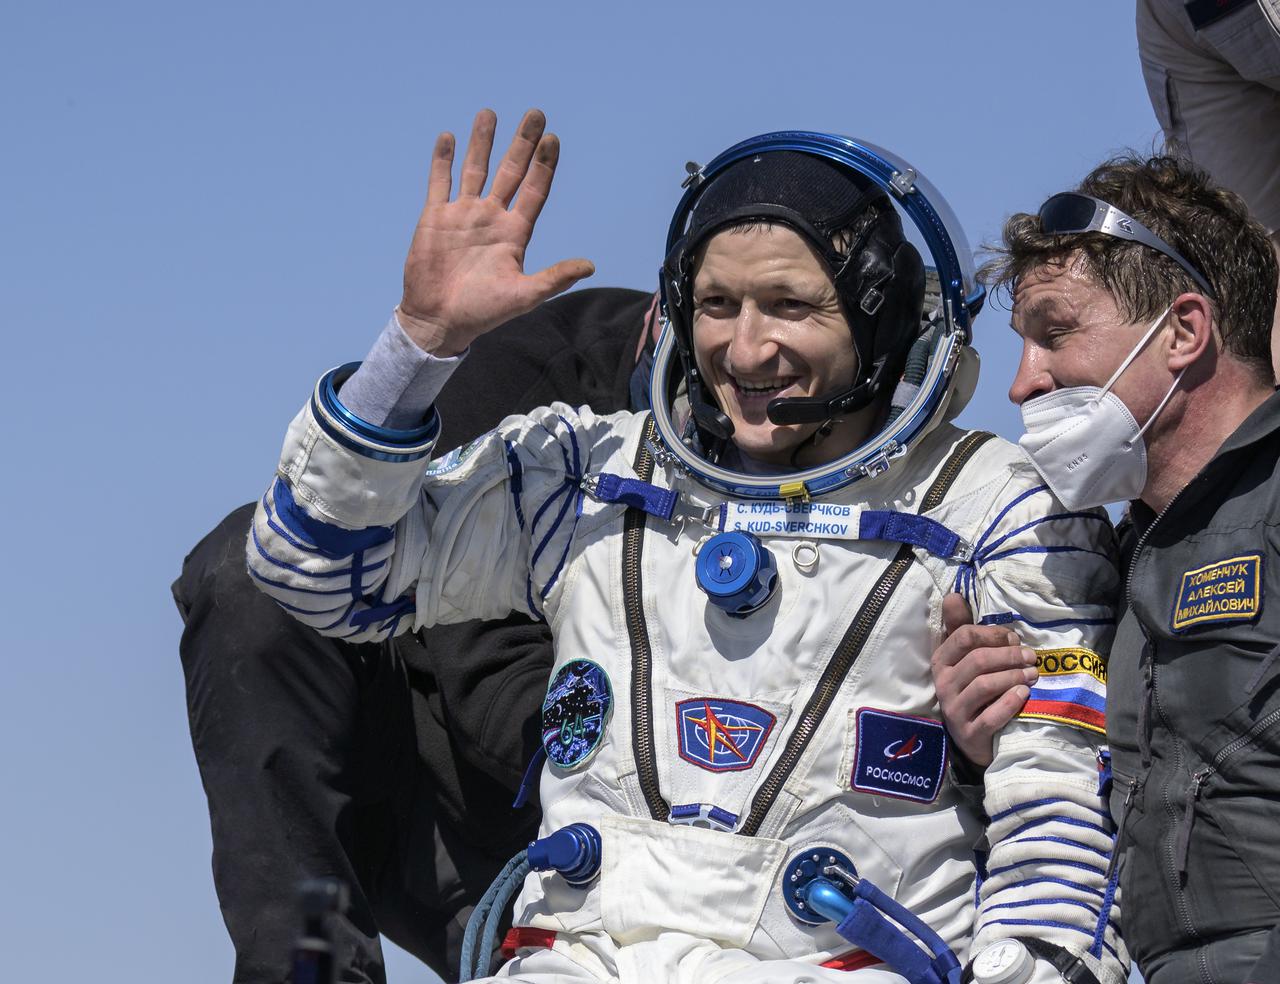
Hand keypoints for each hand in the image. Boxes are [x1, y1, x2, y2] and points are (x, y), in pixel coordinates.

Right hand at [398, 108, 594, 355]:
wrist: (439, 321)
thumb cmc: (483, 312)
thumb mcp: (524, 296)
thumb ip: (554, 279)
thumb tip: (590, 266)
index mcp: (515, 233)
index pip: (534, 190)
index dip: (544, 165)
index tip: (553, 139)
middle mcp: (491, 218)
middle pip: (510, 172)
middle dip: (522, 143)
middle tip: (535, 114)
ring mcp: (463, 215)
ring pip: (475, 169)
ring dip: (482, 142)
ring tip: (490, 113)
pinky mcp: (435, 218)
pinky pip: (439, 182)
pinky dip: (442, 160)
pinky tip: (448, 137)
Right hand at [931, 593, 1036, 767]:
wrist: (974, 739)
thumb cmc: (973, 690)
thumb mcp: (965, 658)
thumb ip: (961, 628)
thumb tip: (953, 595)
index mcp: (942, 662)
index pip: (963, 637)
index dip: (993, 634)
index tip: (1014, 639)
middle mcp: (943, 685)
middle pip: (977, 660)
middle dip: (1008, 655)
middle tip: (1031, 658)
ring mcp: (954, 711)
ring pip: (984, 686)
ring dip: (1013, 676)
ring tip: (1033, 675)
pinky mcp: (969, 734)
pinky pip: (990, 716)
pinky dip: (1010, 703)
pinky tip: (1024, 695)